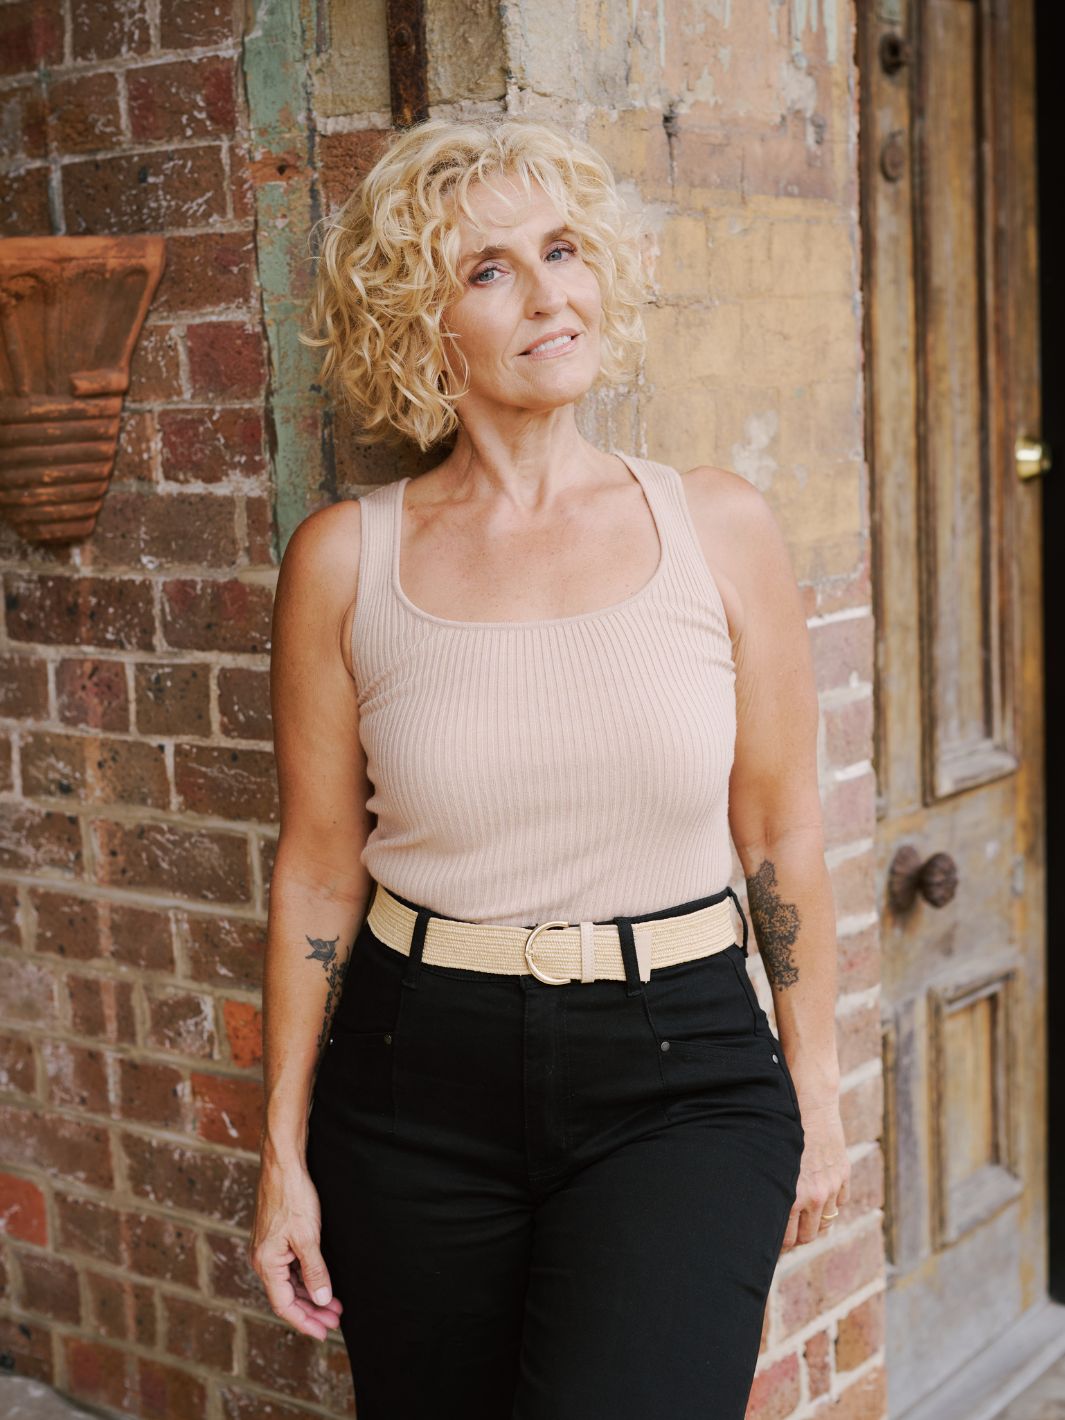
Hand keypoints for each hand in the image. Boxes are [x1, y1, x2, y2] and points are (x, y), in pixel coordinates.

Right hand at [247, 1158, 343, 1338]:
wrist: (283, 1165)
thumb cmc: (293, 1197)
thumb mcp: (308, 1237)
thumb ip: (315, 1271)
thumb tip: (322, 1299)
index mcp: (266, 1264)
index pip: (285, 1305)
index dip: (305, 1321)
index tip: (324, 1331)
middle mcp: (262, 1260)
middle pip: (287, 1296)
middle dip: (312, 1310)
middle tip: (335, 1319)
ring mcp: (268, 1249)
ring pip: (289, 1283)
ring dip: (310, 1294)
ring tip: (333, 1304)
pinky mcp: (274, 1239)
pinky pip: (288, 1268)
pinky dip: (305, 1278)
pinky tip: (320, 1281)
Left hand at [780, 1094, 849, 1251]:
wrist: (808, 1104)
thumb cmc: (780, 1130)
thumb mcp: (770, 1164)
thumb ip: (771, 1191)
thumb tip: (762, 1216)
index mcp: (791, 1196)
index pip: (787, 1239)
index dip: (779, 1244)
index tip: (771, 1243)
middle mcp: (814, 1196)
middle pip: (807, 1236)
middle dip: (796, 1238)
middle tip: (785, 1234)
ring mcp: (831, 1186)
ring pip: (825, 1223)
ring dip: (814, 1223)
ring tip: (801, 1219)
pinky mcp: (843, 1174)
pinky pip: (840, 1202)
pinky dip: (832, 1202)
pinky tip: (819, 1195)